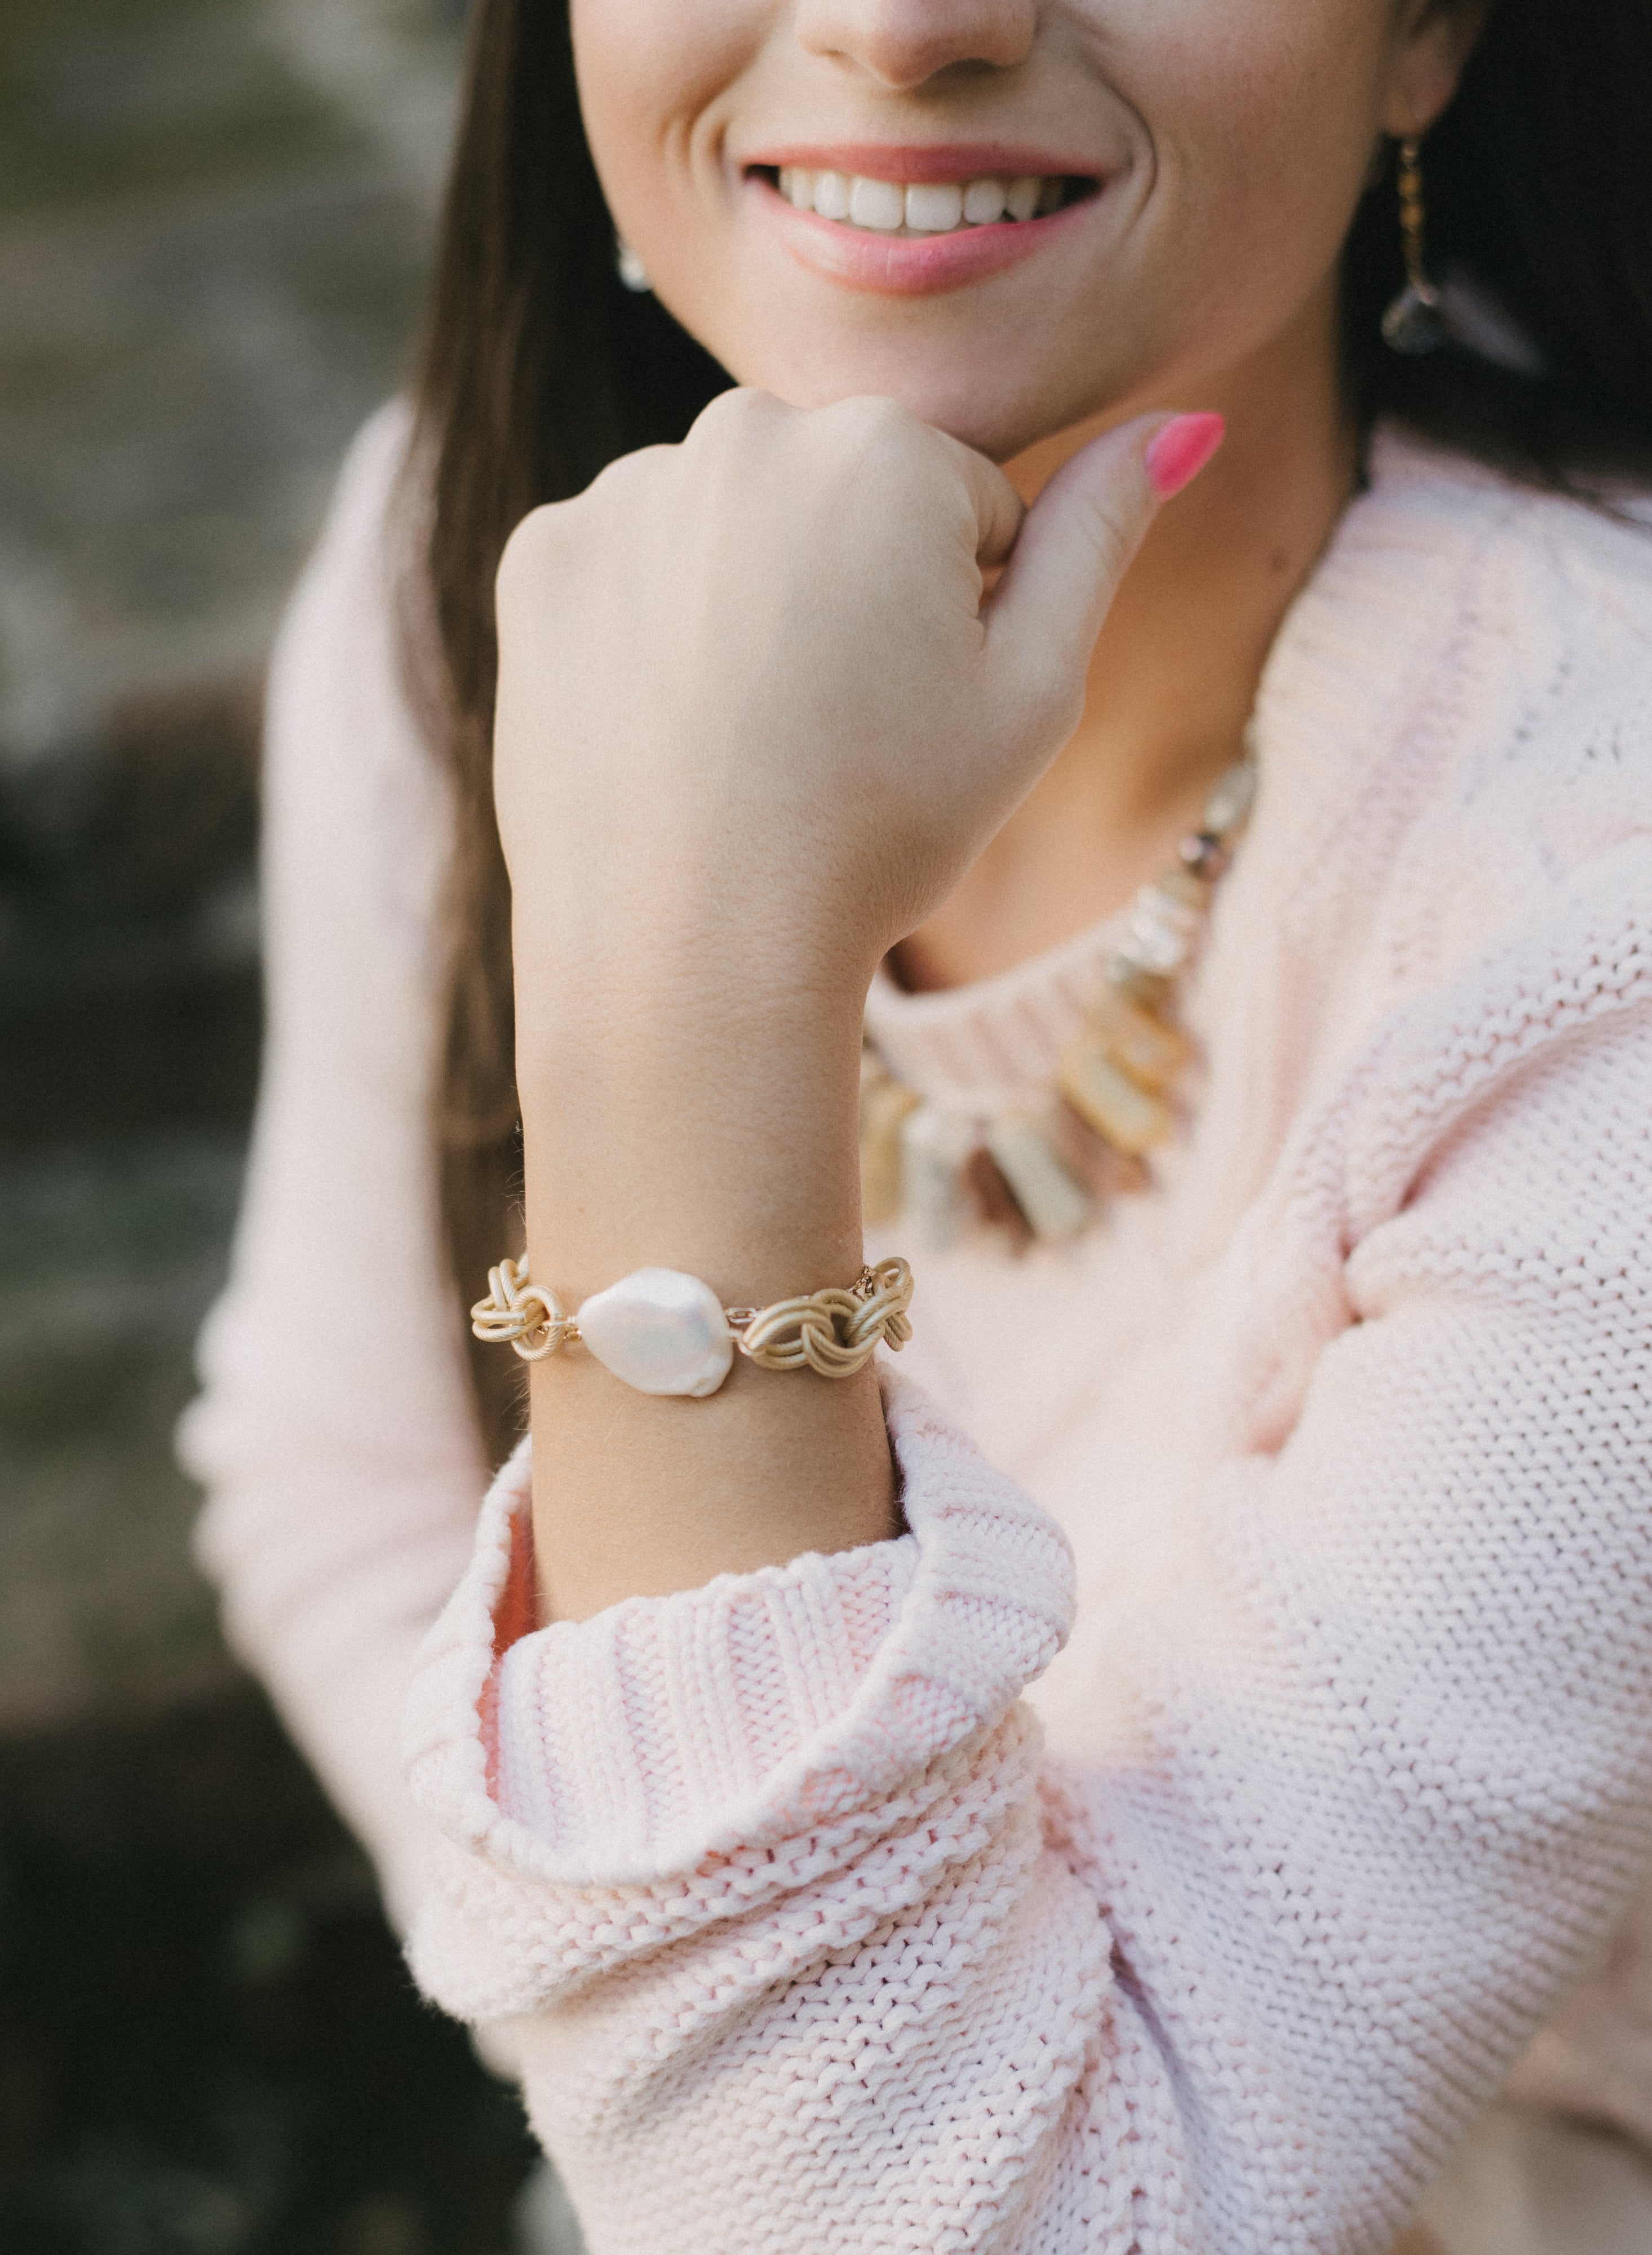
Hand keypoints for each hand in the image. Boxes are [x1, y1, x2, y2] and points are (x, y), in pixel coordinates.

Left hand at [494, 391, 1200, 1048]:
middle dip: (850, 585)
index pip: (958, 503)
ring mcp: (626, 492)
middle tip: (830, 726)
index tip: (911, 706)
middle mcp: (742, 431)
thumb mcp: (1032, 694)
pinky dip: (647, 629)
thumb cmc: (878, 833)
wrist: (690, 956)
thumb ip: (1102, 536)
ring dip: (747, 602)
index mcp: (885, 448)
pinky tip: (665, 725)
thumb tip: (1184, 424)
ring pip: (726, 527)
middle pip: (836, 496)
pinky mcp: (539, 559)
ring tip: (743, 736)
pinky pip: (626, 565)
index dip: (955, 614)